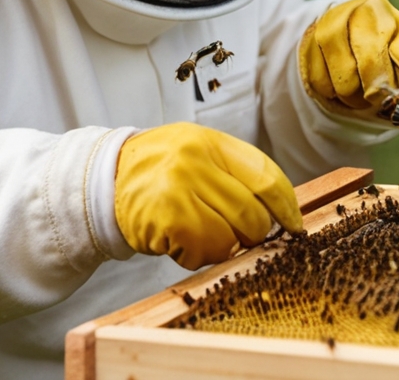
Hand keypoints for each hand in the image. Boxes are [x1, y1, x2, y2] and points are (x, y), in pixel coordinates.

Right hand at [114, 123, 301, 269]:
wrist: (104, 178)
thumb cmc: (160, 170)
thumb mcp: (199, 152)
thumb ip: (236, 172)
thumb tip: (281, 208)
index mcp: (212, 142)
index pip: (266, 177)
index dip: (287, 206)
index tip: (295, 225)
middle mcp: (196, 162)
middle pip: (253, 213)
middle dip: (254, 233)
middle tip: (241, 235)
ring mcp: (178, 190)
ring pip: (231, 237)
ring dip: (225, 246)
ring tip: (203, 233)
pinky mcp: (165, 220)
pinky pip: (203, 251)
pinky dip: (198, 255)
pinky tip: (181, 241)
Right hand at [299, 0, 398, 131]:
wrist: (338, 23)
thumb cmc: (379, 46)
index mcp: (392, 19)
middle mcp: (363, 16)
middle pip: (374, 70)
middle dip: (380, 95)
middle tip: (381, 100)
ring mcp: (332, 27)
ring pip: (346, 83)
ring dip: (356, 99)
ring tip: (359, 89)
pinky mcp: (309, 43)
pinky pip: (324, 87)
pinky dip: (334, 95)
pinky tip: (339, 82)